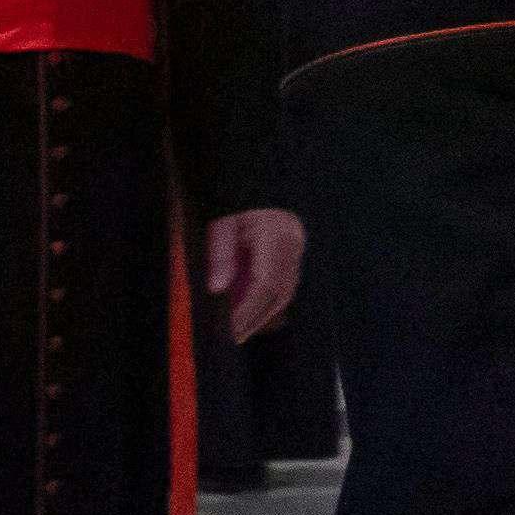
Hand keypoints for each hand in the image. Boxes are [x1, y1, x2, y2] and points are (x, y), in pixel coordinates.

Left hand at [206, 207, 304, 343]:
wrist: (251, 179)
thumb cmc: (234, 201)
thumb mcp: (220, 223)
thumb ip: (220, 255)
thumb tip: (218, 288)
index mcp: (275, 234)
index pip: (266, 284)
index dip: (249, 310)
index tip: (232, 329)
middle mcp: (292, 241)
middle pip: (280, 292)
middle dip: (257, 317)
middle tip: (236, 336)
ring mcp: (296, 244)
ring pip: (286, 289)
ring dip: (264, 311)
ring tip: (242, 328)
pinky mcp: (294, 247)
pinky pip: (285, 281)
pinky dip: (268, 299)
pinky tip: (251, 310)